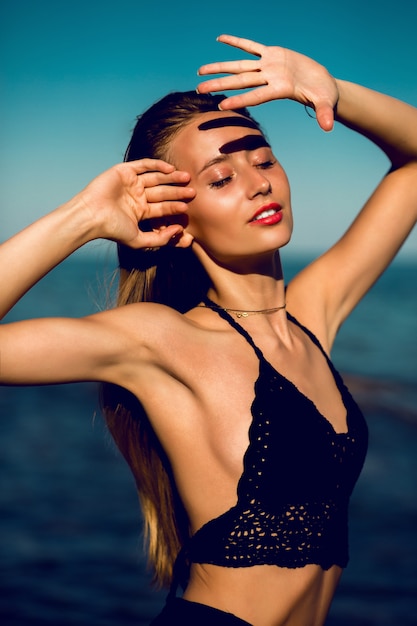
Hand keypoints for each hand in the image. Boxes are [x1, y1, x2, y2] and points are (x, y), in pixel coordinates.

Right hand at [76, 159, 194, 247]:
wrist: (92, 216)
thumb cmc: (113, 230)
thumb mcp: (139, 240)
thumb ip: (160, 239)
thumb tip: (178, 231)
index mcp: (140, 212)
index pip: (162, 208)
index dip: (175, 208)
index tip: (188, 208)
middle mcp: (137, 196)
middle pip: (162, 193)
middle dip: (177, 192)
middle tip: (193, 192)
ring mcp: (131, 183)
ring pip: (156, 178)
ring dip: (171, 178)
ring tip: (186, 178)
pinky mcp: (124, 171)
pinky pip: (144, 165)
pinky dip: (157, 165)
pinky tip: (170, 169)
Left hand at [197, 34, 338, 131]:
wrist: (322, 84)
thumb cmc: (323, 96)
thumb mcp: (325, 102)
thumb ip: (324, 114)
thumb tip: (329, 126)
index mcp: (279, 90)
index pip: (256, 96)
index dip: (240, 100)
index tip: (222, 106)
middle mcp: (268, 79)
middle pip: (239, 81)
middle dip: (219, 85)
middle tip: (199, 90)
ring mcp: (268, 66)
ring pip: (239, 66)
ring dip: (220, 68)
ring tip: (200, 71)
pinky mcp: (271, 53)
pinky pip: (250, 46)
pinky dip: (236, 42)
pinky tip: (220, 39)